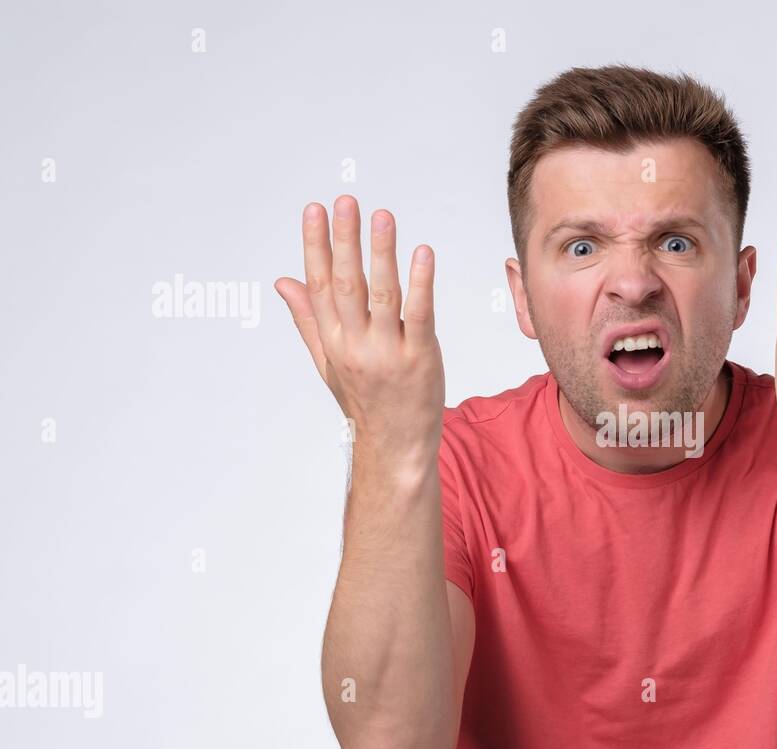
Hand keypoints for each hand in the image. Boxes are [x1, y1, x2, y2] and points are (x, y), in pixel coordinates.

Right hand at [274, 195, 445, 465]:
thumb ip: (308, 319)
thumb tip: (283, 281)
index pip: (319, 285)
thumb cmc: (365, 402)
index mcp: (332, 342)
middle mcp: (356, 345)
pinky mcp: (421, 359)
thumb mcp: (329, 363)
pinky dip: (421, 283)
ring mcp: (389, 353)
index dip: (316, 246)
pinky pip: (420, 315)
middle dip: (345, 240)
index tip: (315, 210)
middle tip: (346, 201)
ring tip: (382, 216)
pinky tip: (422, 254)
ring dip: (381, 253)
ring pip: (383, 295)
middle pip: (347, 284)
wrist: (396, 447)